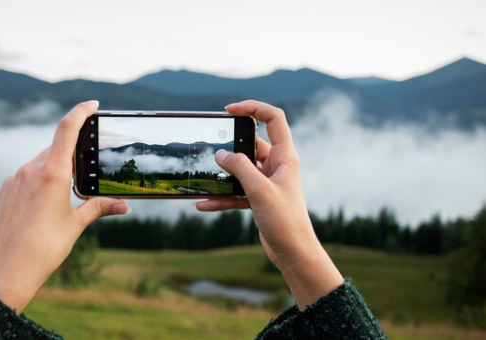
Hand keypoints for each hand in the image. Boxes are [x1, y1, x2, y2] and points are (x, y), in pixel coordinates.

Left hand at [0, 100, 129, 312]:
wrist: (7, 270)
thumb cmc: (45, 248)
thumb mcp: (76, 225)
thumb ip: (99, 208)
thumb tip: (124, 206)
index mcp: (52, 174)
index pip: (66, 129)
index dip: (80, 111)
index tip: (92, 104)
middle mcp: (29, 171)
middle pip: (54, 150)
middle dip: (69, 157)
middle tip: (81, 174)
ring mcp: (12, 181)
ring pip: (36, 165)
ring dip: (50, 173)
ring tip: (57, 202)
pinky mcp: (0, 192)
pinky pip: (21, 180)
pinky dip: (33, 186)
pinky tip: (37, 211)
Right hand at [196, 100, 342, 309]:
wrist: (293, 252)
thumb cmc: (285, 220)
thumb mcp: (259, 190)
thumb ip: (239, 168)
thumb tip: (221, 154)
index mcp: (285, 157)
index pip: (273, 119)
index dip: (253, 108)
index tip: (230, 110)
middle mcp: (277, 165)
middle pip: (251, 144)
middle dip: (230, 147)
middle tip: (211, 147)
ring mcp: (267, 182)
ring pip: (240, 170)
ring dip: (223, 175)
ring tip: (204, 178)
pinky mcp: (259, 199)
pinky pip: (236, 191)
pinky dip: (221, 196)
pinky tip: (203, 204)